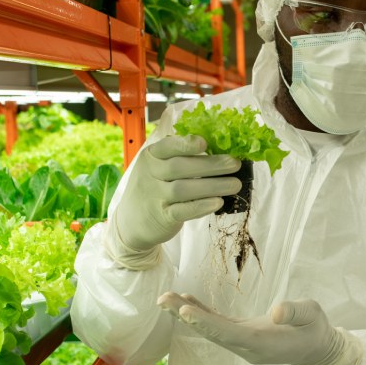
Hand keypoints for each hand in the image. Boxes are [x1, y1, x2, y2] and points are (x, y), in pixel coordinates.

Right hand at [111, 135, 240, 264]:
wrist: (131, 221)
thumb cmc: (154, 188)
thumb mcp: (157, 167)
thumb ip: (179, 157)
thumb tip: (218, 148)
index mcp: (151, 156)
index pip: (167, 146)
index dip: (185, 144)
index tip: (205, 143)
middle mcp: (150, 174)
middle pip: (180, 167)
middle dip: (211, 165)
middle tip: (234, 164)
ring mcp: (155, 196)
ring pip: (184, 189)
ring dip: (213, 186)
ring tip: (235, 184)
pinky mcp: (162, 217)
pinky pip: (183, 210)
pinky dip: (201, 206)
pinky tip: (218, 202)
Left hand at [157, 292, 355, 364]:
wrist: (316, 348)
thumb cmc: (315, 329)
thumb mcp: (312, 315)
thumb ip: (295, 313)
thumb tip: (277, 311)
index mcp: (262, 342)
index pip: (228, 333)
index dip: (206, 322)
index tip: (185, 311)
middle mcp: (246, 346)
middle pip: (212, 332)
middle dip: (186, 316)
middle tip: (162, 300)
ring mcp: (242, 343)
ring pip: (210, 330)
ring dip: (188, 315)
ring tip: (165, 299)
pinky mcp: (241, 336)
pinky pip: (217, 326)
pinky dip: (201, 314)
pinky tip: (185, 303)